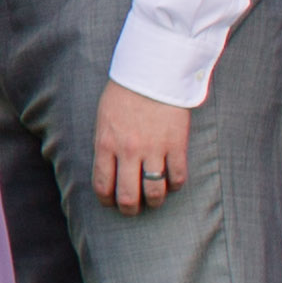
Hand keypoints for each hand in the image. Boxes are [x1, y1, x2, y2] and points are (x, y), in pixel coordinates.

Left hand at [89, 81, 196, 215]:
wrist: (151, 73)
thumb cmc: (124, 94)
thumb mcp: (103, 119)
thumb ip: (105, 145)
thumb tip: (108, 171)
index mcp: (106, 144)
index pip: (103, 185)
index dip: (107, 200)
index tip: (111, 202)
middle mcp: (129, 151)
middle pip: (129, 196)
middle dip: (130, 209)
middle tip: (133, 209)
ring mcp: (154, 149)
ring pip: (155, 191)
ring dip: (154, 201)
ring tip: (154, 199)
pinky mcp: (177, 145)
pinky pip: (178, 177)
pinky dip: (175, 185)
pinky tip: (172, 181)